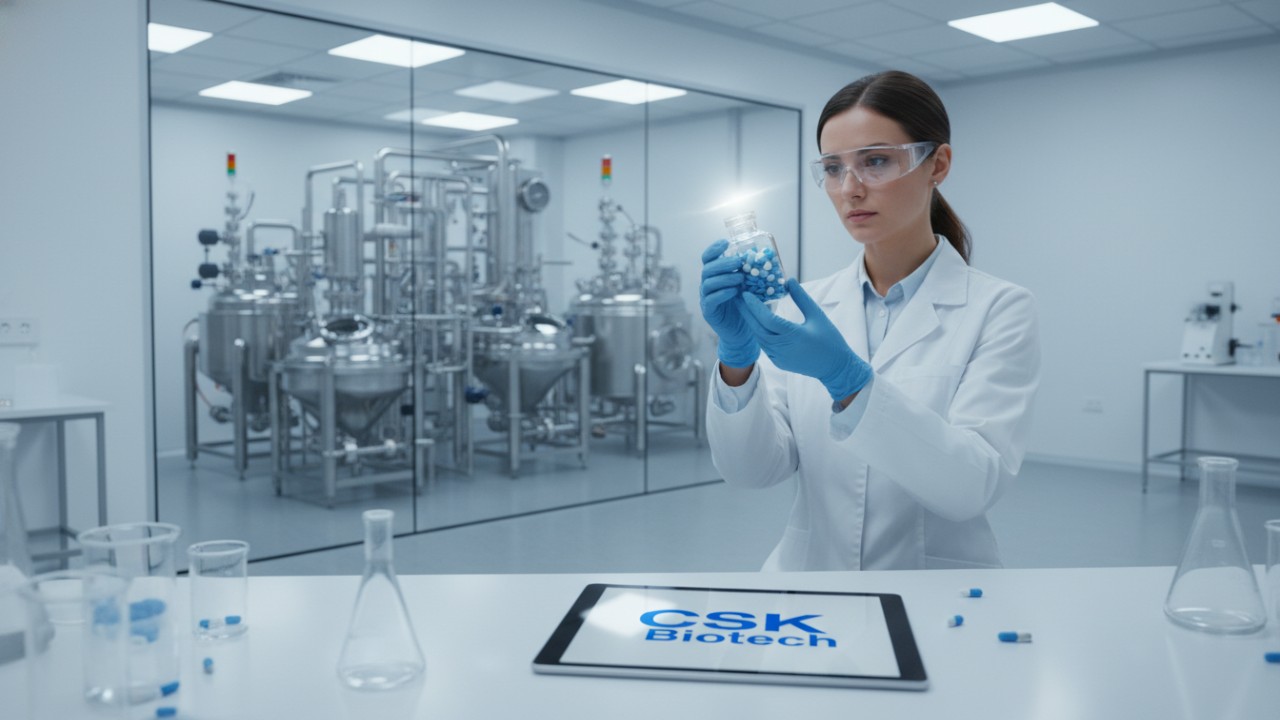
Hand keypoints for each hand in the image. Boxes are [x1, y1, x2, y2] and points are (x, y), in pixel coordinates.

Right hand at [699, 239, 758, 367]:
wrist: (743, 333)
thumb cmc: (748, 307)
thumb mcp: (752, 287)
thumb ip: (755, 274)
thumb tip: (771, 259)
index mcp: (716, 275)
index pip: (709, 258)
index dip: (714, 248)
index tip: (726, 242)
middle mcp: (708, 285)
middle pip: (708, 268)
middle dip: (723, 262)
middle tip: (738, 261)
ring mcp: (706, 298)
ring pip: (708, 283)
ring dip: (724, 277)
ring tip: (740, 278)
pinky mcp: (709, 312)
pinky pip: (711, 300)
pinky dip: (722, 294)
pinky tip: (734, 292)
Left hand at [740, 278, 871, 400]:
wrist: (835, 367)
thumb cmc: (829, 339)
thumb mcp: (817, 315)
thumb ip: (801, 298)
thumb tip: (788, 280)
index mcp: (793, 335)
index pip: (767, 319)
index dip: (754, 306)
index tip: (745, 294)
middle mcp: (783, 348)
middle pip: (758, 328)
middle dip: (746, 313)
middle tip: (737, 298)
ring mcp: (779, 358)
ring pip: (759, 338)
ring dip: (751, 323)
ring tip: (745, 308)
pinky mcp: (779, 363)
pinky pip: (764, 346)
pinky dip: (759, 334)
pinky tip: (756, 323)